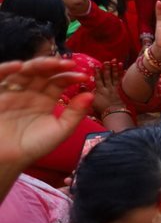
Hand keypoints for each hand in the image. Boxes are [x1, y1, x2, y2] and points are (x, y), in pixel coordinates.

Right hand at [0, 57, 91, 172]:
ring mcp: (12, 91)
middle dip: (56, 66)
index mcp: (46, 99)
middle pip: (43, 72)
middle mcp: (30, 92)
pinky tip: (19, 66)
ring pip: (24, 71)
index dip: (70, 77)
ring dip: (37, 64)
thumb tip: (90, 94)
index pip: (59, 81)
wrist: (8, 159)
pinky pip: (0, 77)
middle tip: (70, 64)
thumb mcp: (60, 131)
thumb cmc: (34, 146)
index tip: (84, 77)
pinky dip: (6, 69)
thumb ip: (75, 113)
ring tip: (52, 63)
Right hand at [90, 60, 124, 113]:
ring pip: (114, 77)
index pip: (98, 80)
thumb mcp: (91, 102)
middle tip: (107, 61)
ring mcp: (114, 88)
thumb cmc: (101, 110)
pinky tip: (123, 67)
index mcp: (100, 91)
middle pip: (107, 76)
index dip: (97, 73)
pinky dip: (122, 73)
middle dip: (106, 68)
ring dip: (114, 68)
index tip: (96, 66)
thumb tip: (81, 85)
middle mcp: (107, 88)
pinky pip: (121, 80)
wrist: (114, 114)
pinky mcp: (120, 90)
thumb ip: (85, 93)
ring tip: (115, 61)